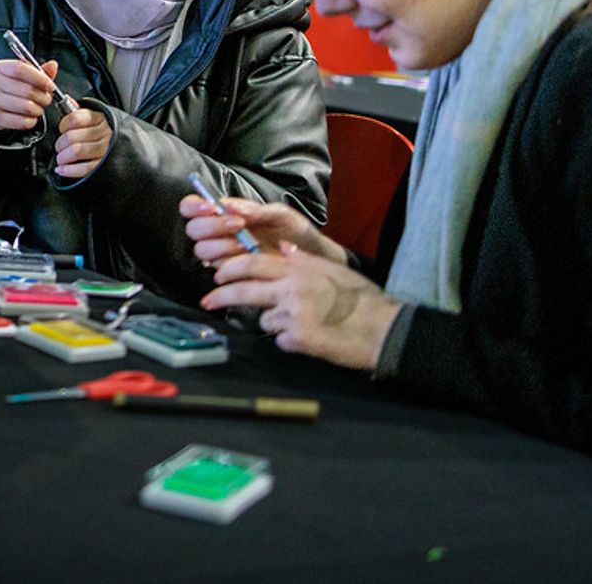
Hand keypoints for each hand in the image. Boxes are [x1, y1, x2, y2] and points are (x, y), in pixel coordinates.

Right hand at [0, 57, 56, 132]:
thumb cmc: (9, 86)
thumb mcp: (22, 74)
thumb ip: (38, 71)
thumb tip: (52, 66)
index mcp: (0, 68)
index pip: (20, 69)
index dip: (39, 78)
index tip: (50, 85)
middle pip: (27, 90)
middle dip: (43, 96)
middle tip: (47, 98)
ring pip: (26, 107)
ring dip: (38, 109)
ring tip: (38, 107)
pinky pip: (22, 122)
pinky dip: (32, 121)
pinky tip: (30, 117)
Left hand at [54, 106, 111, 179]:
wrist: (136, 149)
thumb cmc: (109, 134)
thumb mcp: (98, 119)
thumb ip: (82, 112)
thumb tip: (67, 100)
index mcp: (101, 118)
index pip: (75, 118)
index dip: (63, 125)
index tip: (62, 130)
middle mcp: (105, 133)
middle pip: (72, 137)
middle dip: (60, 144)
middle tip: (59, 148)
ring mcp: (107, 150)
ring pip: (76, 151)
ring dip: (63, 157)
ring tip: (61, 159)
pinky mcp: (106, 166)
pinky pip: (84, 168)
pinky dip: (69, 170)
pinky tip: (62, 169)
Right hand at [179, 193, 344, 265]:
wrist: (312, 262)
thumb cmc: (296, 234)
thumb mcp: (281, 214)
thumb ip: (256, 210)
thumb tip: (232, 207)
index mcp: (226, 213)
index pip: (192, 207)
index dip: (193, 206)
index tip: (210, 207)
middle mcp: (219, 234)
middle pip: (193, 230)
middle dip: (212, 226)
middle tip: (237, 226)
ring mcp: (223, 255)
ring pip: (202, 251)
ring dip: (221, 246)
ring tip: (246, 245)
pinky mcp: (230, 276)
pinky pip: (217, 271)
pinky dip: (229, 265)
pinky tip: (247, 260)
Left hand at [202, 242, 401, 370]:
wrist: (384, 329)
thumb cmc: (363, 299)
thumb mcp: (333, 270)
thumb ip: (304, 261)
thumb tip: (284, 250)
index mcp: (299, 269)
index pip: (253, 263)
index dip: (231, 270)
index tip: (218, 277)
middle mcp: (292, 289)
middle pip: (245, 290)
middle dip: (221, 296)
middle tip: (208, 301)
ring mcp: (294, 314)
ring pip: (265, 319)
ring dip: (275, 323)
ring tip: (302, 323)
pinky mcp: (299, 339)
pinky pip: (281, 341)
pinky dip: (290, 341)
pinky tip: (311, 338)